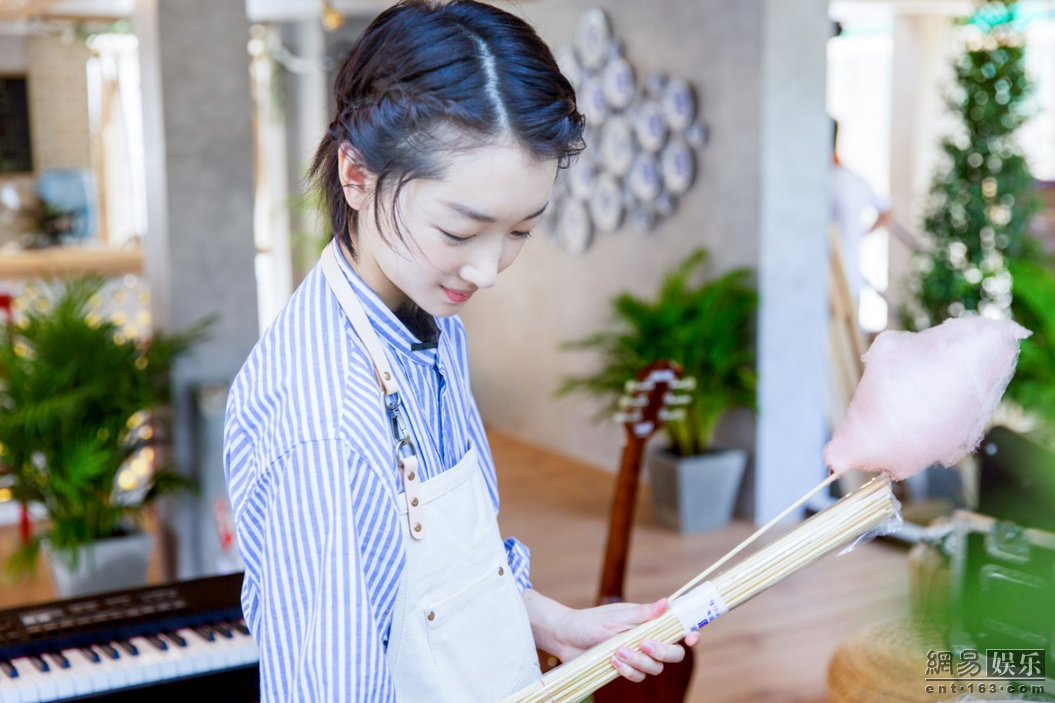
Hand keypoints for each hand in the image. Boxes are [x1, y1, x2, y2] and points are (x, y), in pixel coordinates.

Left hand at [552, 598, 700, 682]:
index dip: (691, 633)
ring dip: (639, 661)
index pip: (678, 628)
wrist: (565, 638)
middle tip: (644, 644)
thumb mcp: (616, 616)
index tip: (691, 637)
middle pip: (674, 654)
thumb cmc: (590, 621)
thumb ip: (643, 614)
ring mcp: (638, 656)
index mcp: (649, 622)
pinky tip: (613, 662)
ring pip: (656, 668)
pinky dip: (628, 671)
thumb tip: (667, 602)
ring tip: (617, 651)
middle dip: (663, 652)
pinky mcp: (626, 669)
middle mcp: (647, 639)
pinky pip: (638, 677)